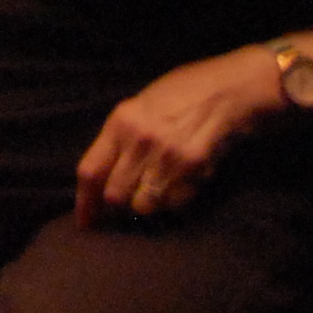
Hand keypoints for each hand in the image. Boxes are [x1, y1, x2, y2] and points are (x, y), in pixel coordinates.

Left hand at [74, 46, 280, 223]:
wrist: (228, 91)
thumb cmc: (182, 94)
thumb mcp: (140, 106)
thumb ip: (120, 140)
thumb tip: (102, 179)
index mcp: (121, 122)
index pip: (90, 171)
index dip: (84, 202)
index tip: (85, 221)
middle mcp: (140, 141)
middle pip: (114, 196)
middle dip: (116, 205)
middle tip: (124, 204)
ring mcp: (167, 157)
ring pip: (142, 206)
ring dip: (145, 205)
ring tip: (154, 189)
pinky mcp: (193, 170)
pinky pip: (172, 204)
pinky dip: (171, 202)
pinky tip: (178, 183)